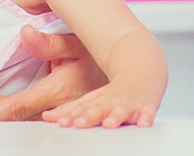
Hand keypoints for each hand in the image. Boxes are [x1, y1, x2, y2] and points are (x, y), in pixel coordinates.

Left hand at [0, 25, 107, 121]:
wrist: (124, 71)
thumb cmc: (98, 56)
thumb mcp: (75, 43)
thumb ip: (48, 43)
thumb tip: (24, 33)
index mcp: (56, 90)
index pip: (18, 105)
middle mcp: (55, 106)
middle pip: (14, 115)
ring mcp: (57, 111)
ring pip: (21, 117)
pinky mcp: (58, 110)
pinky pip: (29, 114)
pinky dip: (9, 112)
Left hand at [41, 76, 158, 128]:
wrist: (141, 70)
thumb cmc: (112, 91)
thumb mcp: (88, 96)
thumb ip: (69, 108)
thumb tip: (46, 117)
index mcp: (94, 97)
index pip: (80, 106)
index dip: (70, 114)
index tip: (60, 121)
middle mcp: (110, 99)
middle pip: (98, 108)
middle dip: (89, 116)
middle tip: (79, 124)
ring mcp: (127, 103)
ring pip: (120, 109)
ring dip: (115, 116)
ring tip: (109, 123)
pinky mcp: (145, 107)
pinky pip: (146, 112)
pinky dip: (145, 116)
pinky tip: (143, 122)